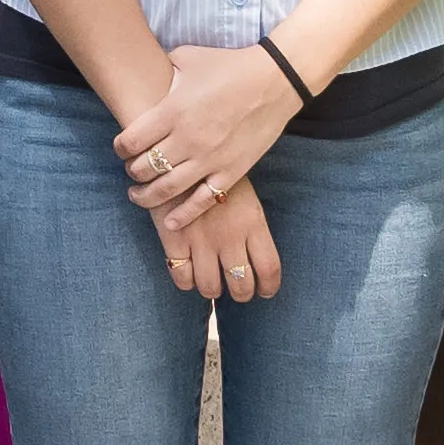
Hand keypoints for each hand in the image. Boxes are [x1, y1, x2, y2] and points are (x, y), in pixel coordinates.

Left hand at [117, 39, 303, 221]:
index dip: (120, 148)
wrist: (274, 81)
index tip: (122, 148)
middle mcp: (187, 139)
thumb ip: (163, 69)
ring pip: (166, 189)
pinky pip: (202, 201)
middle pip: (144, 168)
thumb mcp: (188, 58)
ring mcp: (209, 159)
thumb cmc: (230, 66)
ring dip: (146, 197)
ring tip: (138, 196)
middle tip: (132, 170)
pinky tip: (170, 222)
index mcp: (172, 110)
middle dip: (132, 172)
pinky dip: (183, 215)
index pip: (130, 141)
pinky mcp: (230, 172)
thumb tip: (147, 74)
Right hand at [155, 173, 284, 305]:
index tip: (265, 291)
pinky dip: (186, 282)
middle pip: (241, 285)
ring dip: (212, 290)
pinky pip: (182, 277)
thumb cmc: (213, 169)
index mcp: (252, 222)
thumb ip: (250, 224)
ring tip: (211, 284)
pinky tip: (188, 274)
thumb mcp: (244, 193)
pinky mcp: (174, 240)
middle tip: (238, 291)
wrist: (176, 151)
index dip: (269, 286)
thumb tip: (256, 253)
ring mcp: (201, 240)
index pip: (269, 268)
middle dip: (241, 294)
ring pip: (210, 287)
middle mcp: (230, 236)